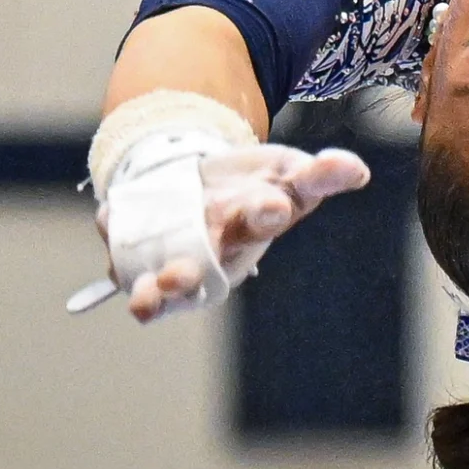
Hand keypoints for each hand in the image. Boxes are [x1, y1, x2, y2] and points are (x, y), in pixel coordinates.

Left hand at [93, 144, 369, 322]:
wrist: (206, 182)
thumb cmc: (255, 186)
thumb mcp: (289, 171)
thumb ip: (321, 174)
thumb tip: (358, 170)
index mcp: (253, 222)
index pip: (262, 218)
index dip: (266, 211)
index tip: (271, 204)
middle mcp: (213, 247)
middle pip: (200, 271)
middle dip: (186, 277)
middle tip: (176, 276)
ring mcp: (173, 250)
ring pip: (159, 285)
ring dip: (149, 292)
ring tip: (141, 298)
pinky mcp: (137, 243)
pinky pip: (120, 241)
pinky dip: (114, 228)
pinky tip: (110, 216)